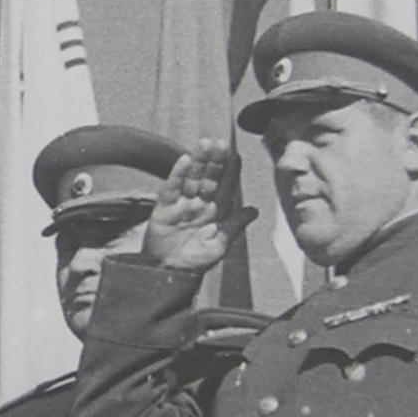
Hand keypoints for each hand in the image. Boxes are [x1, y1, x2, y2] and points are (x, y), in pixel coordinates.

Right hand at [142, 139, 257, 273]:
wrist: (168, 274)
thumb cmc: (195, 263)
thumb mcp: (219, 247)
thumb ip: (234, 227)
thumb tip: (254, 211)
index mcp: (216, 213)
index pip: (226, 187)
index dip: (230, 170)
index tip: (235, 154)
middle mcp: (200, 205)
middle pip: (209, 178)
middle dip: (215, 161)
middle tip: (220, 142)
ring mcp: (182, 205)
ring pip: (192, 178)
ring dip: (198, 161)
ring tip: (203, 144)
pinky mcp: (164, 208)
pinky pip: (172, 188)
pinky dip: (177, 174)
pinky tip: (184, 160)